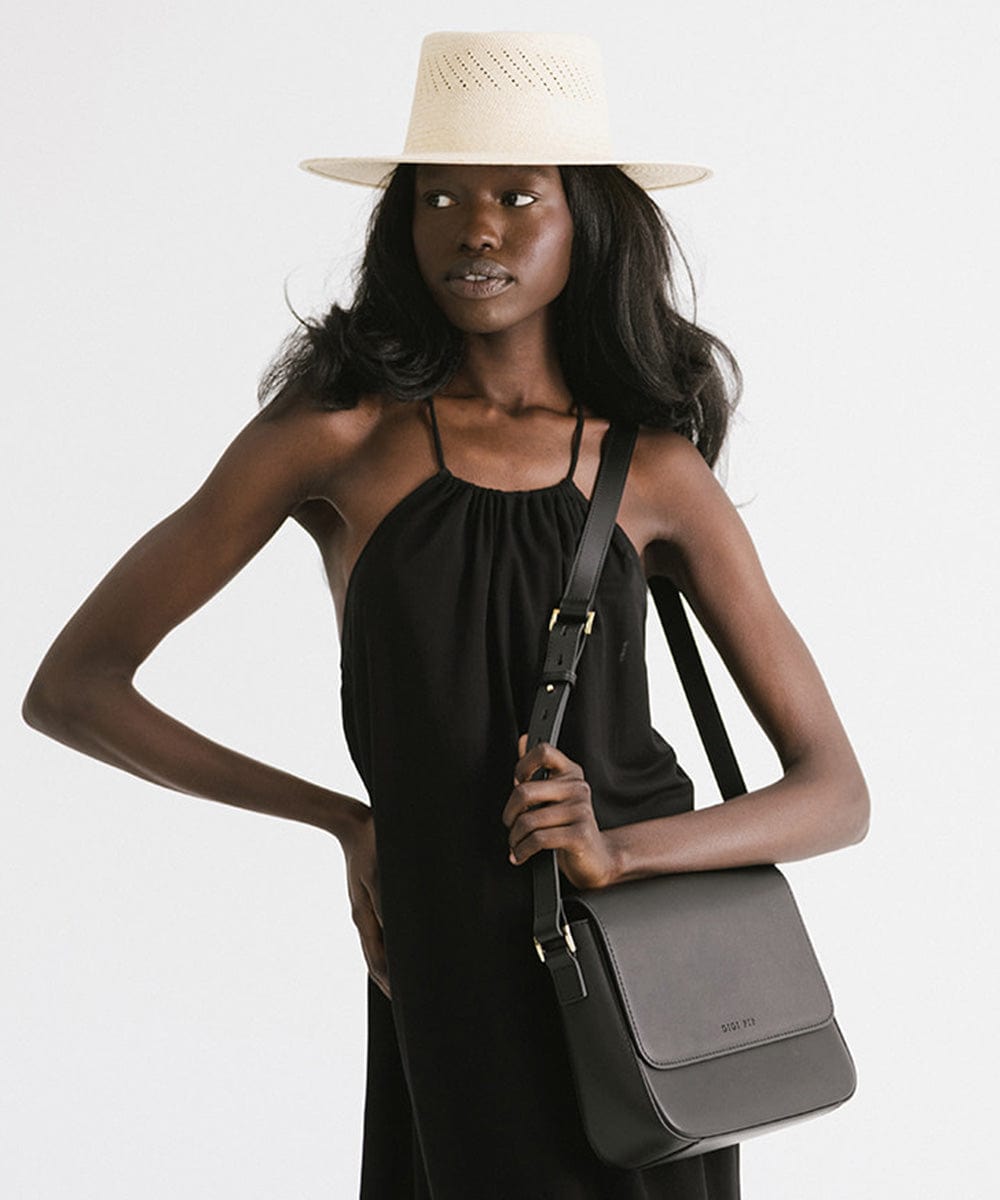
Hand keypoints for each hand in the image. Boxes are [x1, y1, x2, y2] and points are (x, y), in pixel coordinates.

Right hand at [339, 805, 390, 999]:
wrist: (354, 824)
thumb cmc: (370, 845)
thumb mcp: (376, 874)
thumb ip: (383, 904)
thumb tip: (394, 935)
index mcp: (364, 916)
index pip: (378, 961)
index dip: (391, 984)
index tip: (404, 1001)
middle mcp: (364, 918)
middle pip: (377, 961)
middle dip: (391, 984)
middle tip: (410, 1004)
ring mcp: (366, 910)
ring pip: (378, 950)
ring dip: (391, 970)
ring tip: (407, 987)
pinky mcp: (371, 900)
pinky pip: (381, 933)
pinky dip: (390, 950)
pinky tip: (401, 953)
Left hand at [502, 733, 618, 890]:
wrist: (595, 858)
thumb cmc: (569, 825)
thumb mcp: (554, 795)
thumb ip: (537, 768)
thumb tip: (524, 740)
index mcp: (571, 773)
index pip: (544, 751)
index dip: (523, 764)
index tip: (517, 782)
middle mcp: (578, 788)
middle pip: (525, 791)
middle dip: (509, 813)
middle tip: (510, 823)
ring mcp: (581, 810)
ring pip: (528, 820)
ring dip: (515, 838)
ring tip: (516, 844)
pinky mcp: (579, 834)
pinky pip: (538, 839)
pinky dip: (523, 850)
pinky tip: (521, 854)